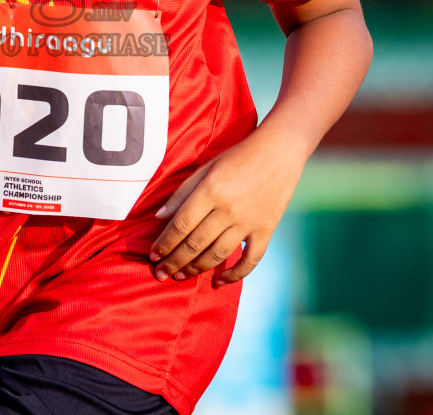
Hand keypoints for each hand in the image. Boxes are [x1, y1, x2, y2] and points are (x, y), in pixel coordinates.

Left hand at [148, 136, 303, 285]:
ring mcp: (248, 222)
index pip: (181, 224)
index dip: (165, 243)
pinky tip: (219, 281)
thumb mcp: (206, 167)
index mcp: (210, 190)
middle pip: (195, 243)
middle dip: (174, 261)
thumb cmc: (238, 156)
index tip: (153, 255)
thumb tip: (160, 217)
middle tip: (160, 273)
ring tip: (180, 276)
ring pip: (217, 254)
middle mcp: (228, 209)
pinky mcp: (266, 230)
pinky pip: (250, 260)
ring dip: (196, 269)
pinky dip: (235, 274)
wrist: (279, 152)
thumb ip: (182, 193)